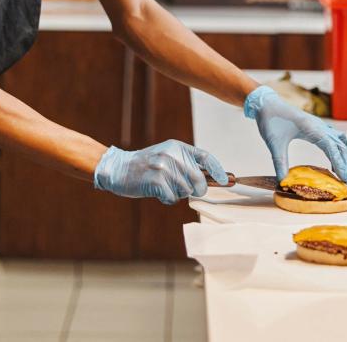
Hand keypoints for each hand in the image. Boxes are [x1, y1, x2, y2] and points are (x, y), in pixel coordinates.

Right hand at [93, 139, 227, 204]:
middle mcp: (173, 155)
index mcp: (178, 147)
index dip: (218, 170)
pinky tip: (157, 192)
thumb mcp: (167, 156)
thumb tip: (210, 179)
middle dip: (196, 190)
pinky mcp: (156, 181)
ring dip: (177, 194)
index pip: (206, 158)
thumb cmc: (147, 166)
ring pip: (186, 191)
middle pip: (199, 180)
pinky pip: (173, 198)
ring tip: (164, 186)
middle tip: (185, 190)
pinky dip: (167, 199)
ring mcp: (164, 167)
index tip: (226, 180)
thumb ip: (186, 164)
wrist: (120, 168)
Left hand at [244, 86, 346, 186]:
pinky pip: (338, 139)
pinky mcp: (319, 127)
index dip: (341, 165)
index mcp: (312, 129)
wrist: (267, 103)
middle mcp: (321, 126)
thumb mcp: (274, 143)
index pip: (333, 149)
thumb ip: (279, 162)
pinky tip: (336, 164)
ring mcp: (321, 126)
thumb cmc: (270, 120)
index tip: (346, 180)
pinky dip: (342, 151)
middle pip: (343, 147)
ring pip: (344, 142)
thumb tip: (283, 182)